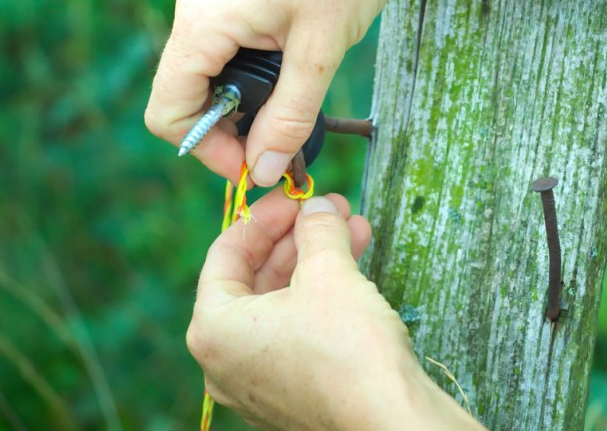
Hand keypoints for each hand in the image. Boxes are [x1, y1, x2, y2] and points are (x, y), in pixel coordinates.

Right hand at [145, 0, 397, 185]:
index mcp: (202, 24)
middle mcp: (195, 14)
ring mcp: (212, 3)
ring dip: (243, 106)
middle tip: (279, 143)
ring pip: (207, 77)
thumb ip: (290, 116)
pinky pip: (226, 53)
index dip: (207, 150)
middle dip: (228, 131)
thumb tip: (262, 170)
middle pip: (186, 97)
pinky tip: (288, 78)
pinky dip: (251, 78)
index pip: (168, 111)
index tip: (253, 166)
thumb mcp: (319, 50)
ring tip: (290, 110)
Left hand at [186, 190, 484, 429]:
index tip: (294, 197)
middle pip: (255, 277)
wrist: (392, 423)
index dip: (264, 217)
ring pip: (281, 302)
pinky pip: (295, 329)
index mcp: (213, 328)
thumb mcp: (328, 272)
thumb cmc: (349, 349)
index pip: (226, 253)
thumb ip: (315, 229)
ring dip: (315, 261)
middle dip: (296, 238)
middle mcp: (226, 359)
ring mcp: (257, 380)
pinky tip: (353, 264)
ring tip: (352, 228)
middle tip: (327, 209)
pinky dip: (320, 295)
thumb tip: (316, 206)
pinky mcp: (290, 392)